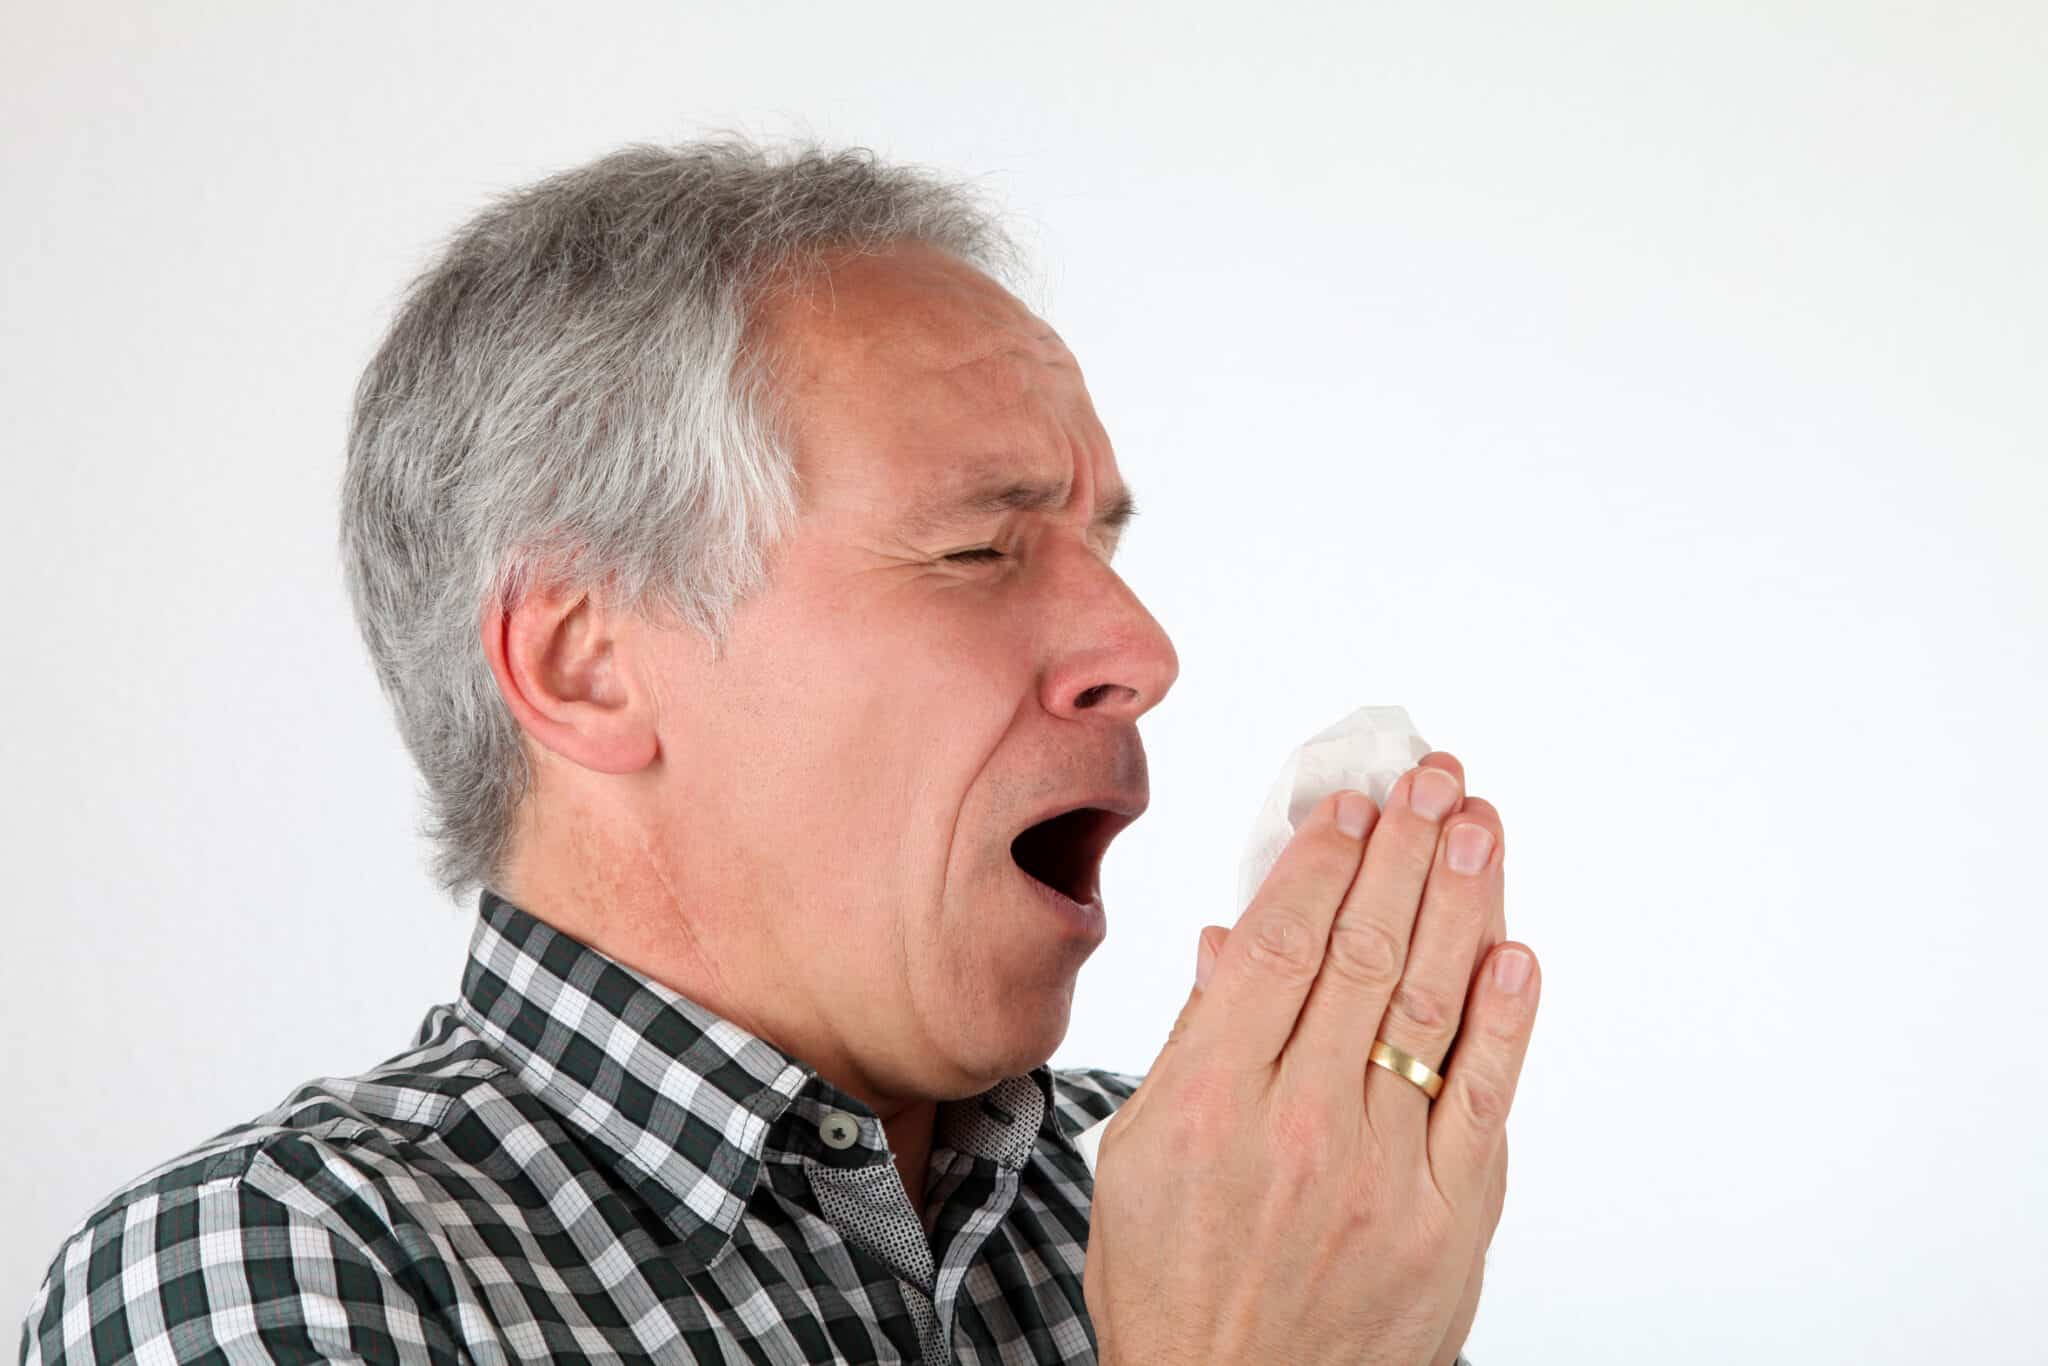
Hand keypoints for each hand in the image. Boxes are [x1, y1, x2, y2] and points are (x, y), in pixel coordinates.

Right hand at [1082, 752, 1537, 1364]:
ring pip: (1431, 1006)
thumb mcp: (1136, 1156)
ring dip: (1462, 902)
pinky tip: (1516, 953)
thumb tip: (1231, 938)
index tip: (1349, 803)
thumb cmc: (1173, 1285)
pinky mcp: (1448, 1222)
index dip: (1322, 861)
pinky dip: (1505, 1020)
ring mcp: (1383, 1174)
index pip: (1280, 945)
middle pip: (1363, 953)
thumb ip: (1190, 1041)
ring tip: (1479, 824)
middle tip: (1432, 776)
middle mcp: (1298, 1124)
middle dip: (1403, 849)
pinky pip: (1485, 1100)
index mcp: (1207, 1101)